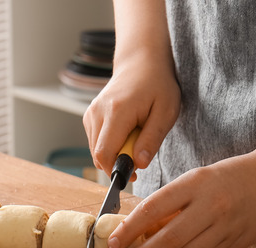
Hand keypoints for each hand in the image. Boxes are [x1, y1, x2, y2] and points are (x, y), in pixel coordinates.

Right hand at [83, 51, 180, 174]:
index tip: (134, 175)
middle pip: (98, 155)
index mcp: (116, 112)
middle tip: (140, 154)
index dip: (116, 171)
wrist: (141, 63)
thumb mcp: (166, 112)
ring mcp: (90, 114)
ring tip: (135, 138)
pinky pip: (96, 142)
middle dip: (118, 163)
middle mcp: (97, 112)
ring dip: (115, 153)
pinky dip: (110, 145)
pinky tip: (125, 133)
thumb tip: (139, 164)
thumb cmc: (158, 86)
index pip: (104, 154)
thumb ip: (152, 140)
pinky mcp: (89, 117)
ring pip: (96, 150)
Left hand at [108, 152, 255, 247]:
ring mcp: (225, 227)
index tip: (114, 241)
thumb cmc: (228, 178)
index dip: (130, 229)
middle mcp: (210, 206)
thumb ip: (170, 203)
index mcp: (195, 184)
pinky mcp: (235, 243)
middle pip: (168, 238)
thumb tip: (139, 227)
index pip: (153, 209)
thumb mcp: (196, 179)